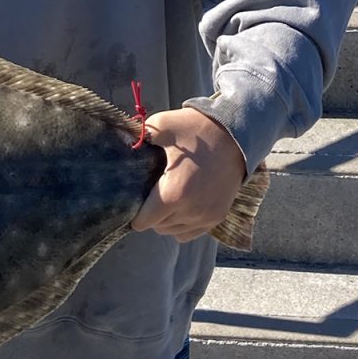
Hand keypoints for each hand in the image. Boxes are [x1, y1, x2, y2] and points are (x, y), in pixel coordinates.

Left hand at [130, 107, 245, 242]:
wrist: (237, 133)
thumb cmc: (196, 129)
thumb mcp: (162, 126)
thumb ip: (138, 137)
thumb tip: (120, 142)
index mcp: (173, 194)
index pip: (143, 222)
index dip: (134, 211)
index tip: (132, 198)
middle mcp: (190, 211)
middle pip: (157, 226)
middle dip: (149, 213)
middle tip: (149, 192)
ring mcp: (206, 217)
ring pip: (173, 232)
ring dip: (165, 220)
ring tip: (165, 197)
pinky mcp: (218, 216)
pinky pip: (191, 233)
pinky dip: (181, 224)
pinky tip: (179, 205)